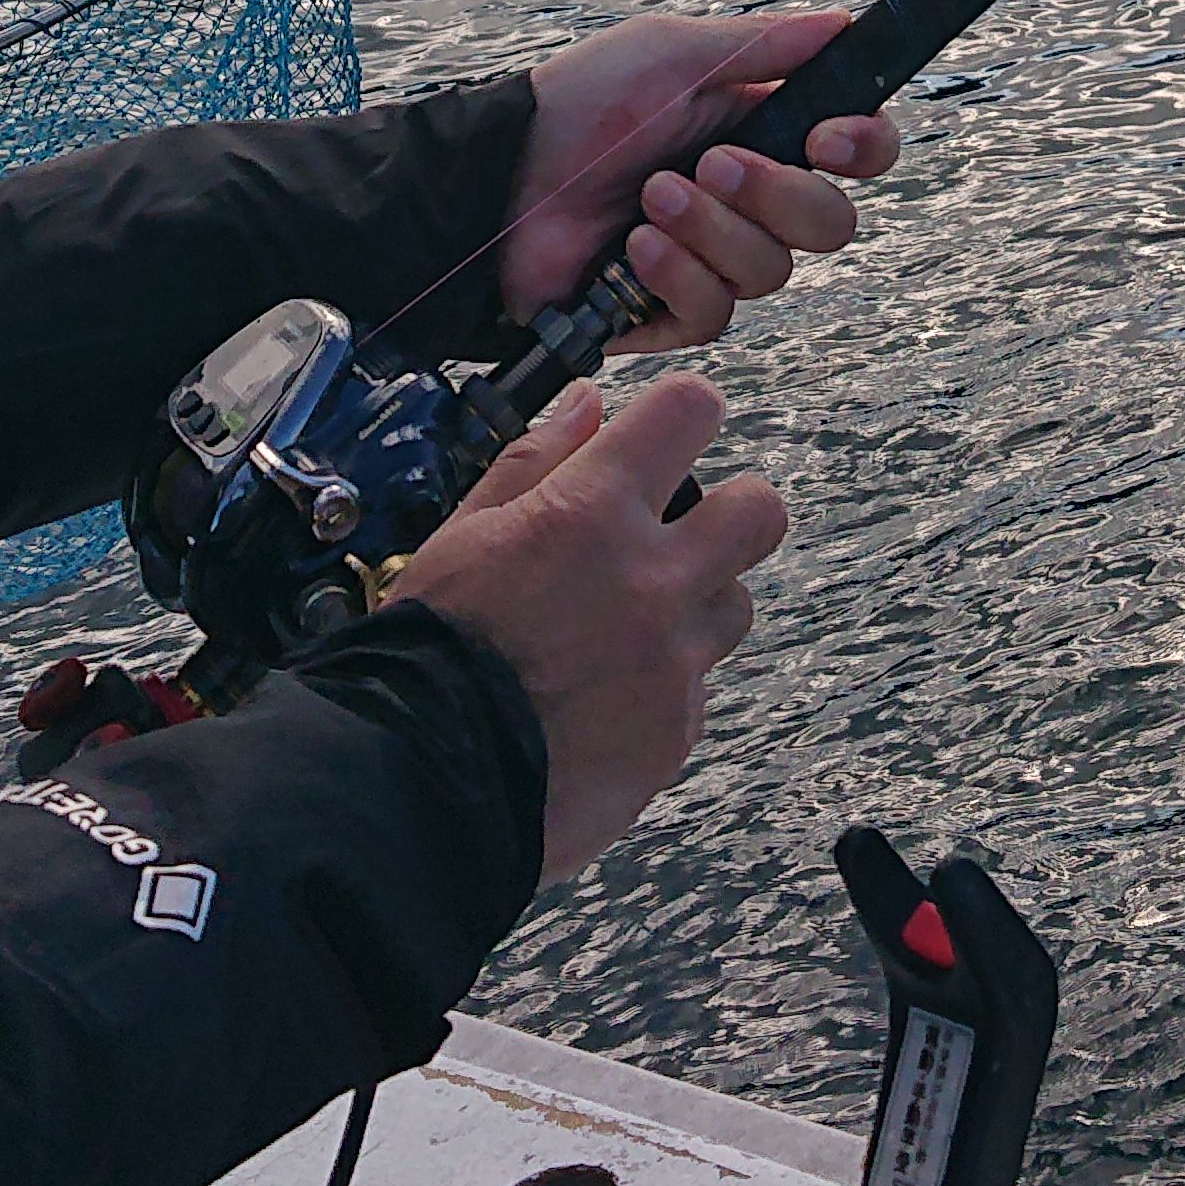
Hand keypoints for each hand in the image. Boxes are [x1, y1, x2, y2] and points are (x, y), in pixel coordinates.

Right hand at [396, 373, 786, 879]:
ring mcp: (673, 660)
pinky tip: (604, 693)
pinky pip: (696, 688)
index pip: (688, 412)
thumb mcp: (463, 534)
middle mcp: (651, 580)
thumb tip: (585, 407)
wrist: (427, 778)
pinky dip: (662, 684)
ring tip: (627, 624)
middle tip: (683, 530)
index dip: (684, 412)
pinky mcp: (677, 731)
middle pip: (757, 511)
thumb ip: (534, 463)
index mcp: (592, 513)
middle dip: (729, 510)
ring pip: (735, 605)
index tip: (672, 429)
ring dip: (697, 604)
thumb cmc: (431, 654)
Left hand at [504, 10, 903, 345]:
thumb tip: (841, 24)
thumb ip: (762, 45)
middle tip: (710, 163)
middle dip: (776, 193)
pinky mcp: (672, 310)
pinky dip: (676, 273)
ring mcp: (714, 259)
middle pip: (830, 223)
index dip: (862, 150)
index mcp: (763, 132)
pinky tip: (633, 246)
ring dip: (711, 230)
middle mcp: (751, 201)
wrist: (501, 175)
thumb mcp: (672, 54)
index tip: (828, 139)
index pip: (857, 153)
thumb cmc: (580, 106)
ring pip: (772, 271)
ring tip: (649, 198)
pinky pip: (715, 313)